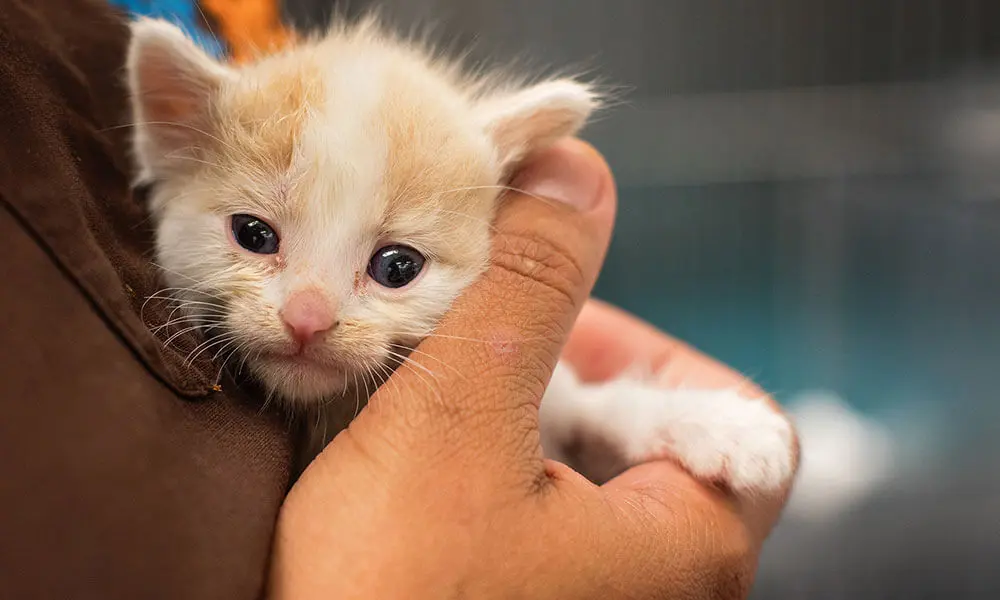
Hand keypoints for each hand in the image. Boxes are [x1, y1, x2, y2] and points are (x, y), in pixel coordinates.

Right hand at [268, 139, 792, 598]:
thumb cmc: (390, 596)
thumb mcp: (460, 415)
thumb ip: (529, 285)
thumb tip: (579, 169)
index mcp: (687, 550)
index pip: (733, 420)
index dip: (649, 357)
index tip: (559, 330)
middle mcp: (660, 595)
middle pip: (648, 445)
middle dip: (557, 381)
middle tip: (474, 360)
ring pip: (579, 483)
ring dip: (510, 423)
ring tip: (430, 403)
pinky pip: (531, 526)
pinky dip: (486, 476)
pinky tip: (414, 467)